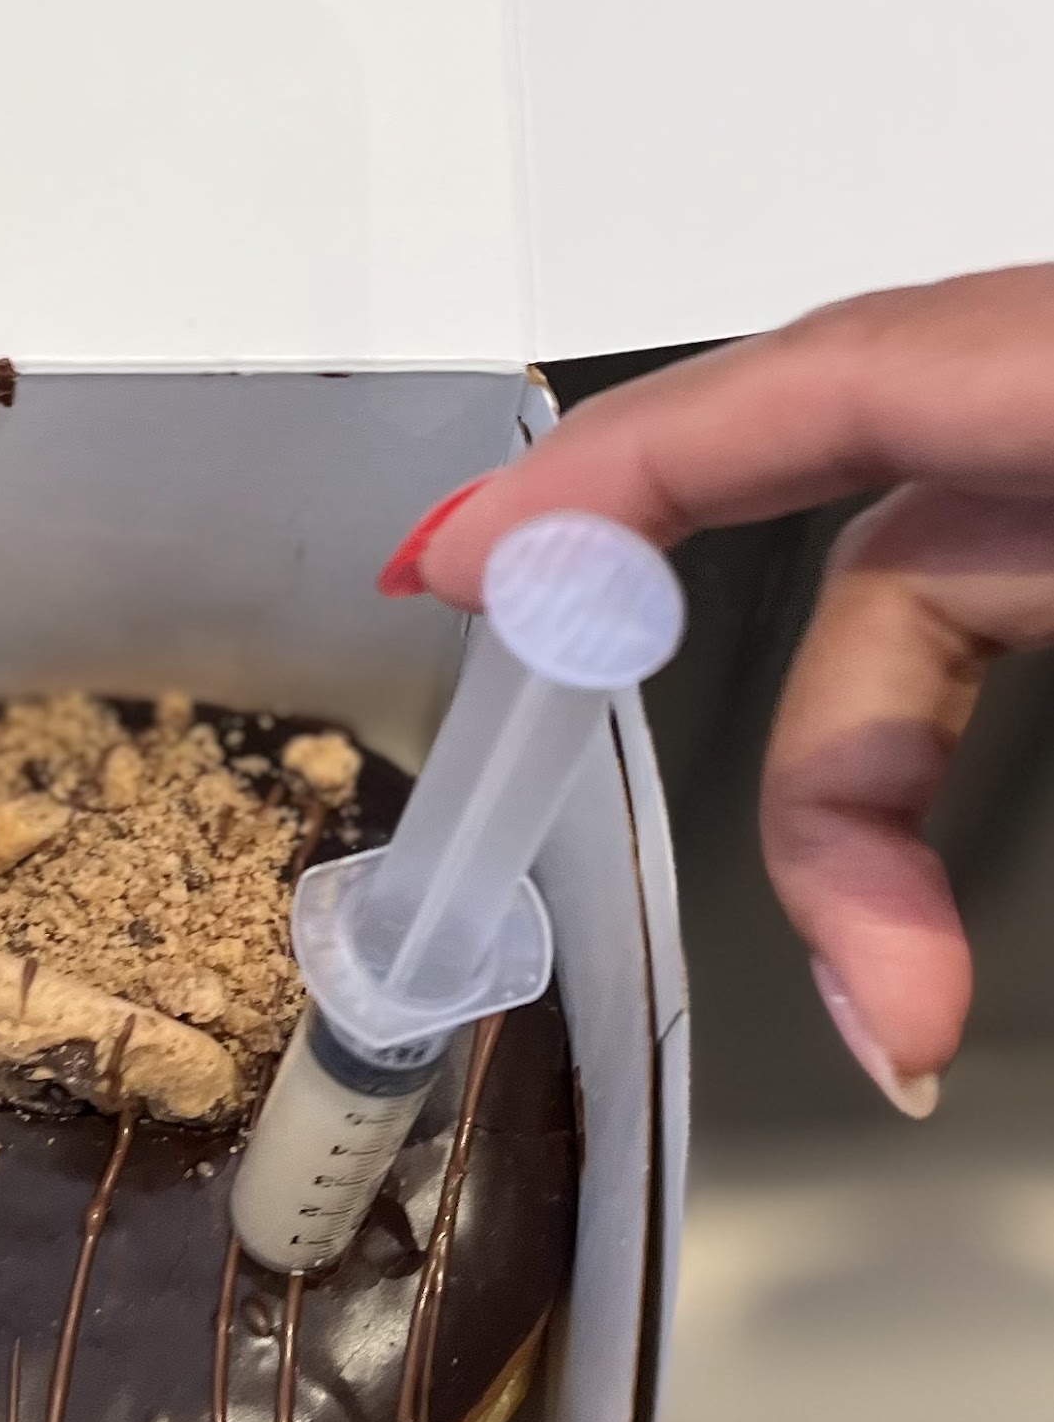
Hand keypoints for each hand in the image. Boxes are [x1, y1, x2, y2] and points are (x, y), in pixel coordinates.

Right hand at [382, 263, 1053, 1117]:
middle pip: (854, 556)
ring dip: (864, 832)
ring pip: (908, 624)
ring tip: (903, 1017)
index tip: (445, 573)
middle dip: (818, 795)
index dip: (607, 471)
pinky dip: (922, 793)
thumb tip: (906, 1040)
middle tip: (846, 986)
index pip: (818, 381)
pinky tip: (928, 948)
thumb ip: (926, 684)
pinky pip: (977, 643)